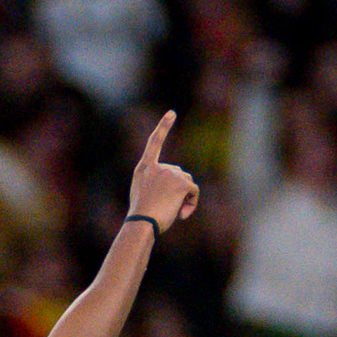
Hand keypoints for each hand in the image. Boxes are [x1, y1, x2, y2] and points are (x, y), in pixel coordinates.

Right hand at [128, 111, 199, 232]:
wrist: (142, 223)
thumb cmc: (142, 216)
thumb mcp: (142, 194)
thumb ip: (156, 183)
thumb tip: (180, 186)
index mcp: (144, 169)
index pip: (154, 143)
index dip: (163, 127)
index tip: (171, 113)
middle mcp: (157, 167)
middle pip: (179, 173)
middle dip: (178, 190)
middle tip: (166, 208)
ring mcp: (170, 173)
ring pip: (187, 182)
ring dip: (185, 197)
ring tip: (171, 211)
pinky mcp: (182, 182)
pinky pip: (194, 191)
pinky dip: (191, 203)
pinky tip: (181, 214)